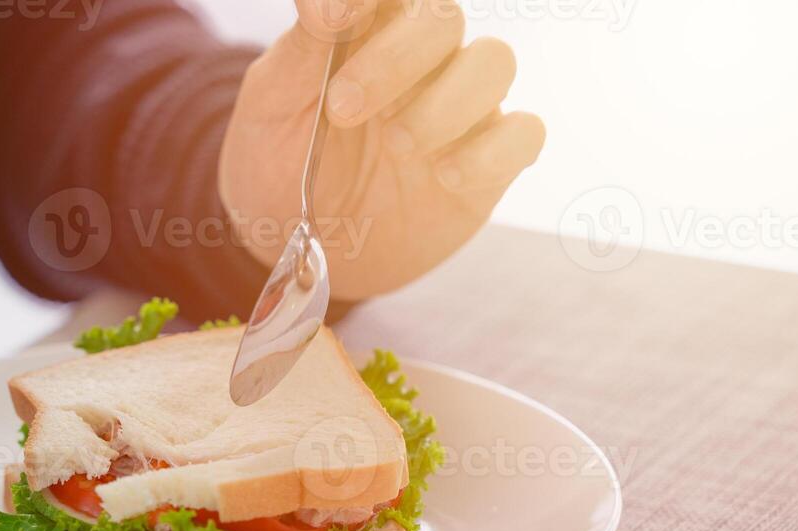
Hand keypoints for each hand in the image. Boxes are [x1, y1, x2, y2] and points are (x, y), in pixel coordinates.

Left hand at [220, 0, 545, 300]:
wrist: (296, 241)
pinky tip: (444, 176)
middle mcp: (423, 60)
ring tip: (396, 146)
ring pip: (494, 64)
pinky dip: (491, 152)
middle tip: (343, 109)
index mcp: (370, 30)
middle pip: (445, 19)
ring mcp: (460, 108)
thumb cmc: (282, 160)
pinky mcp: (487, 163)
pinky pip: (523, 135)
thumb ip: (305, 46)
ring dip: (446, 103)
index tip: (342, 17)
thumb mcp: (274, 104)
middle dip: (396, 59)